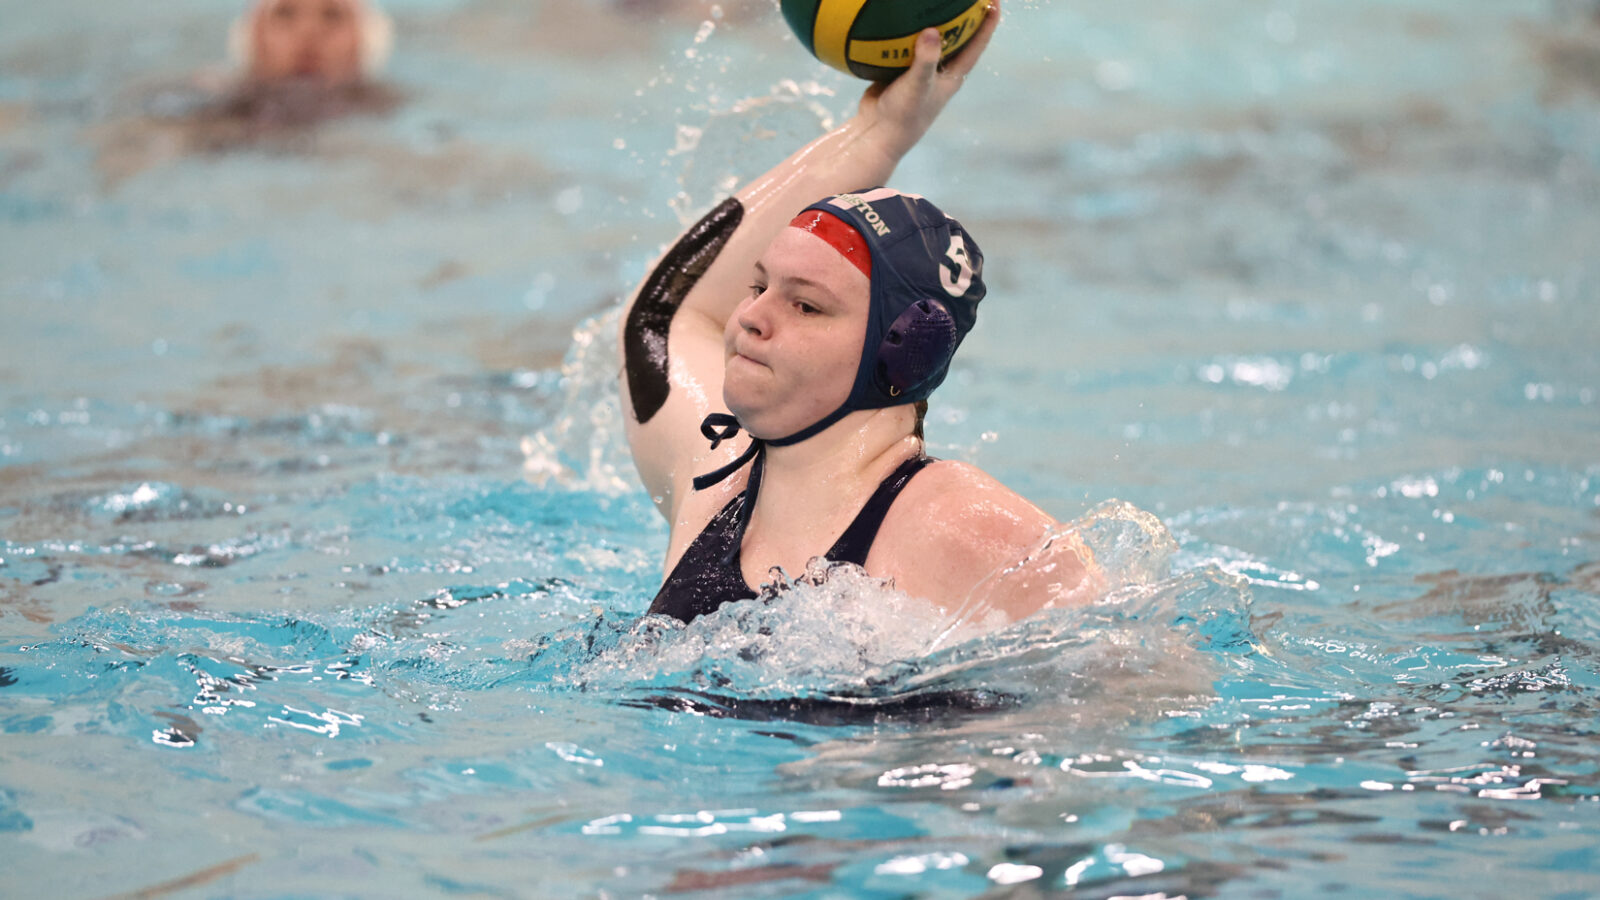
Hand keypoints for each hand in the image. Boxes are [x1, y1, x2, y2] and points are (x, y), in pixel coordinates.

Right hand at [855, 0, 1000, 163]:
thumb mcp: (918, 86)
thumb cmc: (904, 115)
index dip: (988, 21)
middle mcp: (940, 70)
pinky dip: (903, 30)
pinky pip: (905, 44)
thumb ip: (926, 59)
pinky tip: (897, 13)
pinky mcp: (899, 69)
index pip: (977, 43)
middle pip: (958, 36)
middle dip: (964, 14)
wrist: (876, 134)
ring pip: (931, 39)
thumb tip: (932, 30)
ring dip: (933, 19)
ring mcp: (920, 69)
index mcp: (953, 75)